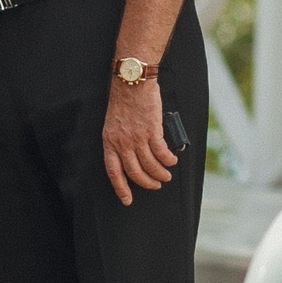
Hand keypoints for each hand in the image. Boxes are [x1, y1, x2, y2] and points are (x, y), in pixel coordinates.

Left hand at [102, 77, 177, 205]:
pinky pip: (161, 153)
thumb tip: (133, 156)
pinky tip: (172, 161)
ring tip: (167, 175)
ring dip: (160, 173)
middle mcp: (122, 143)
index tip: (127, 200)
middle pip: (135, 172)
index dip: (121, 188)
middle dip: (147, 183)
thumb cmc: (123, 100)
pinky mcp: (152, 130)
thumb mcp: (114, 124)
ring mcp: (137, 138)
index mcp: (109, 142)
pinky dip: (168, 160)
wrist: (131, 82)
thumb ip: (120, 140)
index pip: (114, 172)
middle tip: (156, 185)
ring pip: (150, 165)